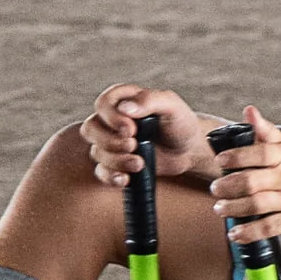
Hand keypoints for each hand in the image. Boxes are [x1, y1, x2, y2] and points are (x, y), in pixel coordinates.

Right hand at [78, 85, 227, 188]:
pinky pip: (101, 172)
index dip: (111, 118)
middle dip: (111, 141)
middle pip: (91, 129)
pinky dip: (111, 177)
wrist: (189, 150)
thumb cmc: (180, 123)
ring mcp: (111, 142)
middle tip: (134, 145)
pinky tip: (126, 179)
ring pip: (97, 152)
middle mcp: (112, 120)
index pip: (102, 104)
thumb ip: (149, 101)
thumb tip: (124, 108)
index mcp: (123, 100)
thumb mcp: (171, 106)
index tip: (131, 129)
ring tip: (140, 163)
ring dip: (116, 160)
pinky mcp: (115, 163)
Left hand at [207, 105, 280, 248]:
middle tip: (215, 189)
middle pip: (251, 181)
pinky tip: (235, 233)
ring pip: (256, 205)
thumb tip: (248, 110)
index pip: (258, 153)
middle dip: (228, 187)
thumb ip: (267, 131)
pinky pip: (269, 228)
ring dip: (233, 209)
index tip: (220, 161)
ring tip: (220, 209)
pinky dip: (249, 233)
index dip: (236, 157)